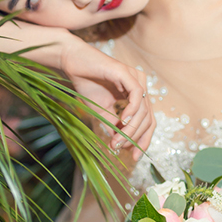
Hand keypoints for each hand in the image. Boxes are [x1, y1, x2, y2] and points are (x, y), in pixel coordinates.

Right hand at [60, 39, 153, 160]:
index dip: (143, 140)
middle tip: (120, 148)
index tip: (134, 157)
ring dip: (131, 129)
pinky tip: (123, 121)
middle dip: (136, 137)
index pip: (148, 121)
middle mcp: (140, 86)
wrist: (72, 64)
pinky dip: (132, 111)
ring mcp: (135, 78)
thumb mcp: (101, 111)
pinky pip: (137, 95)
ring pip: (143, 110)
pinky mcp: (127, 73)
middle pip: (148, 118)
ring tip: (117, 140)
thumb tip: (120, 144)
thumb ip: (113, 125)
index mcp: (137, 95)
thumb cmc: (87, 84)